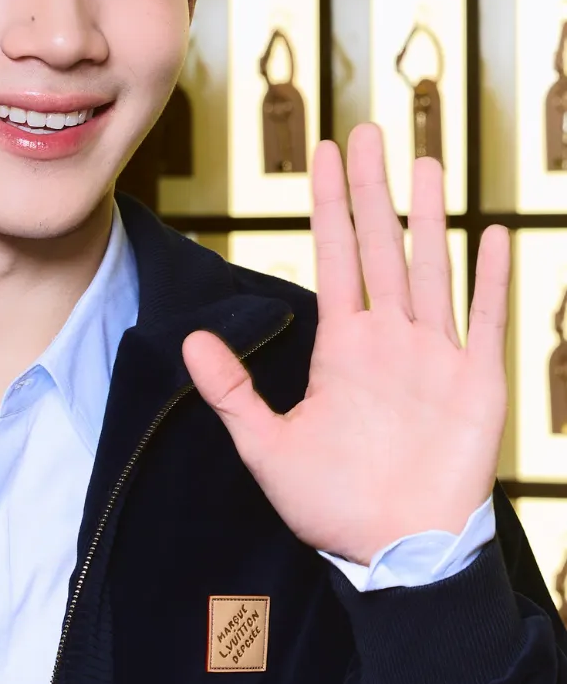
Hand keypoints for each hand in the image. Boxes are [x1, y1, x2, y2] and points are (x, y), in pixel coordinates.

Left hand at [181, 123, 509, 565]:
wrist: (395, 551)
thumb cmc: (332, 505)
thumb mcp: (267, 447)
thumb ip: (232, 391)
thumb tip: (190, 341)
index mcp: (342, 346)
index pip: (334, 256)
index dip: (329, 204)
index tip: (325, 154)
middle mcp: (389, 339)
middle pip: (381, 246)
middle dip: (374, 189)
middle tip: (369, 131)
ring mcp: (435, 356)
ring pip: (432, 268)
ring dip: (430, 217)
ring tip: (427, 161)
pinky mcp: (476, 383)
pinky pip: (485, 321)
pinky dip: (491, 280)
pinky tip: (493, 235)